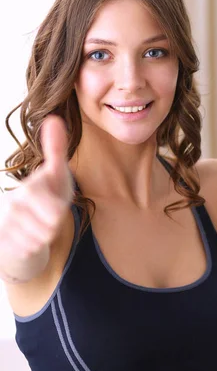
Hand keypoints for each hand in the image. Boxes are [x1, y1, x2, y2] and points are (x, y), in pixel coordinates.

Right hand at [0, 115, 72, 261]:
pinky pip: (28, 250)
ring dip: (44, 237)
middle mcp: (13, 206)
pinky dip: (33, 247)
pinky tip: (28, 237)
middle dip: (53, 225)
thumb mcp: (56, 173)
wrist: (25, 222)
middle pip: (48, 226)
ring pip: (38, 240)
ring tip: (38, 226)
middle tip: (48, 218)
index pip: (52, 208)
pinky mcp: (2, 241)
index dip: (57, 211)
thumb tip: (53, 119)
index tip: (56, 208)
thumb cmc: (47, 195)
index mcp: (28, 189)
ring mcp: (5, 224)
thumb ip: (56, 149)